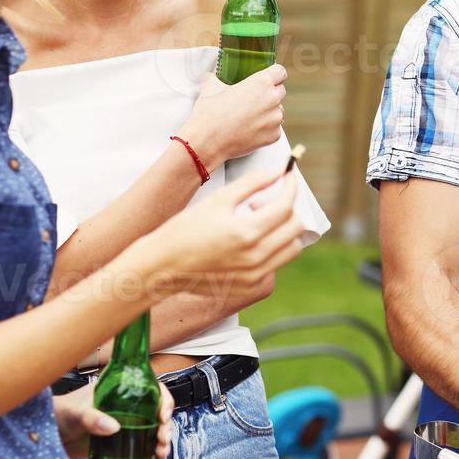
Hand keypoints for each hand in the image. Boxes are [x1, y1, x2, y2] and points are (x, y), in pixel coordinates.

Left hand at [54, 384, 174, 458]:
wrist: (46, 438)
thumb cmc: (59, 415)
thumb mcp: (75, 413)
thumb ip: (91, 418)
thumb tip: (114, 427)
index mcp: (120, 389)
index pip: (152, 387)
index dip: (163, 399)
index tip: (164, 414)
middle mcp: (127, 406)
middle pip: (158, 411)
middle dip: (166, 425)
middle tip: (162, 438)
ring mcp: (126, 425)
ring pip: (154, 429)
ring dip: (163, 440)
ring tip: (160, 452)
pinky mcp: (121, 443)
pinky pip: (144, 446)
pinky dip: (153, 453)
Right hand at [141, 168, 306, 296]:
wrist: (163, 266)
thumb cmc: (185, 230)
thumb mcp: (218, 200)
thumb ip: (252, 184)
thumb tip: (278, 173)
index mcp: (246, 233)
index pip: (286, 206)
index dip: (290, 187)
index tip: (288, 177)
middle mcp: (255, 257)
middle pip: (295, 227)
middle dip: (285, 208)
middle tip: (259, 204)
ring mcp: (255, 275)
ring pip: (292, 248)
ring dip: (283, 230)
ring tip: (255, 224)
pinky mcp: (251, 286)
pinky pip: (277, 263)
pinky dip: (272, 248)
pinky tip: (248, 243)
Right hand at [179, 65, 287, 171]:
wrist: (208, 142)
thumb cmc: (210, 114)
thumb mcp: (210, 88)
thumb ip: (216, 79)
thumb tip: (212, 77)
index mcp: (261, 82)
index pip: (280, 72)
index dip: (273, 74)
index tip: (268, 78)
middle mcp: (272, 99)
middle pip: (280, 91)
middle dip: (270, 94)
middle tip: (253, 99)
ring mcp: (275, 119)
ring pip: (278, 111)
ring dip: (268, 112)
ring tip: (249, 117)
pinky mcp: (274, 135)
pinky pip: (275, 128)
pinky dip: (266, 129)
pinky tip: (250, 130)